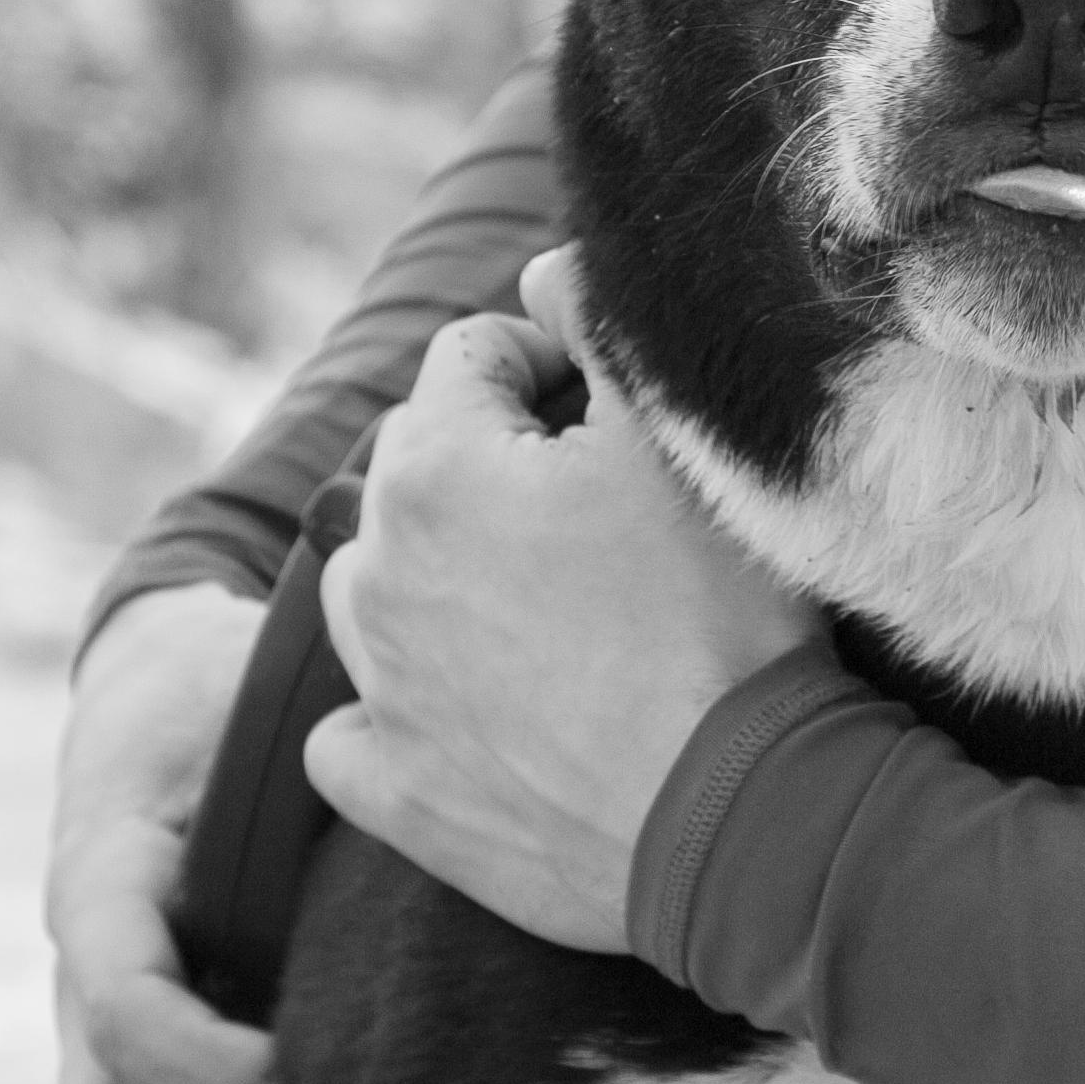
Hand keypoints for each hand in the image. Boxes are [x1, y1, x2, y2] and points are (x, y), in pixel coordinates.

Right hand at [48, 579, 274, 1083]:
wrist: (161, 690)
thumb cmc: (224, 689)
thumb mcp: (256, 697)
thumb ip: (321, 759)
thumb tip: (433, 800)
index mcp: (102, 885)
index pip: (128, 1013)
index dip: (212, 1064)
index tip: (306, 1072)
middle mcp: (88, 986)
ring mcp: (109, 1042)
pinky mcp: (148, 1069)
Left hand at [305, 247, 815, 949]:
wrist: (733, 812)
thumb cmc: (716, 614)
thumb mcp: (677, 438)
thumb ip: (599, 322)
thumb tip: (540, 271)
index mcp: (433, 472)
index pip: (468, 356)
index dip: (551, 367)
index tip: (614, 415)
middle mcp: (376, 575)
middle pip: (414, 465)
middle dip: (489, 463)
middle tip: (594, 506)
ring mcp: (378, 693)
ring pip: (373, 589)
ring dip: (434, 574)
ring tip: (536, 597)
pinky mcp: (395, 791)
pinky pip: (350, 731)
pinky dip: (393, 710)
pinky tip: (463, 707)